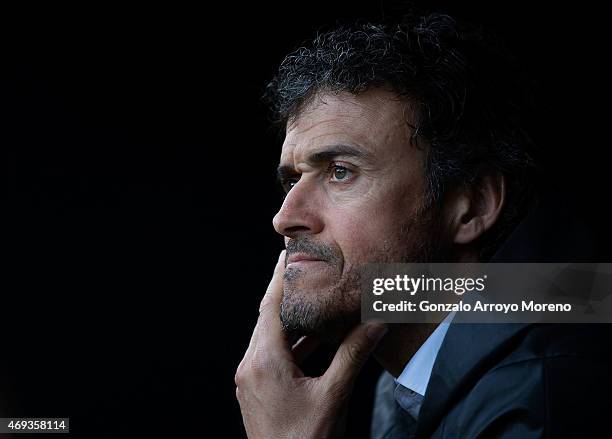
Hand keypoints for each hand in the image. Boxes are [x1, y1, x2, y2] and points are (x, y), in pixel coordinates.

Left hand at [235, 250, 387, 438]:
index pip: (271, 307)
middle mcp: (251, 367)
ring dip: (288, 317)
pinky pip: (271, 355)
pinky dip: (290, 342)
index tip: (288, 253)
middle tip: (299, 266)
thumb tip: (375, 322)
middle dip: (284, 291)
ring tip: (310, 297)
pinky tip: (312, 338)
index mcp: (264, 362)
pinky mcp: (257, 391)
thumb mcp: (334, 396)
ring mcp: (251, 380)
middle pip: (267, 317)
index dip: (281, 278)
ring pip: (268, 336)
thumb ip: (354, 355)